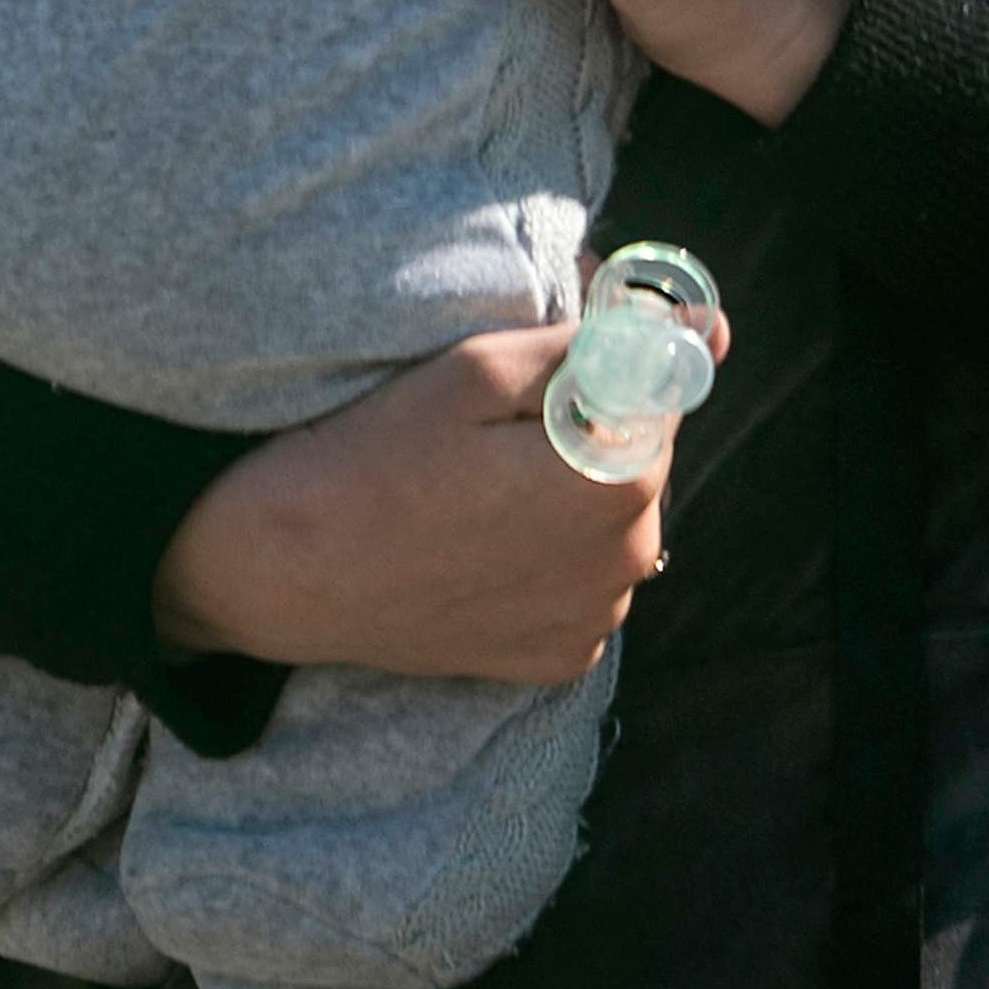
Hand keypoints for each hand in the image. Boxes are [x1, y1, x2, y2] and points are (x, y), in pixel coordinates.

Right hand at [148, 320, 691, 683]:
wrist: (286, 571)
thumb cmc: (372, 457)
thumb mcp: (476, 368)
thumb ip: (595, 345)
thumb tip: (702, 329)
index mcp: (619, 481)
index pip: (662, 396)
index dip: (609, 371)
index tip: (548, 370)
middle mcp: (625, 564)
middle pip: (641, 463)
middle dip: (592, 433)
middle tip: (494, 431)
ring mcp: (592, 620)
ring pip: (613, 527)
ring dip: (572, 498)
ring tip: (479, 490)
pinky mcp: (556, 659)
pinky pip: (582, 585)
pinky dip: (549, 560)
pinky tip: (482, 545)